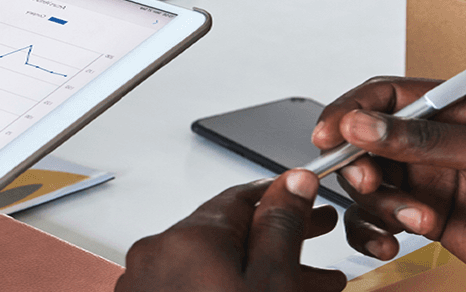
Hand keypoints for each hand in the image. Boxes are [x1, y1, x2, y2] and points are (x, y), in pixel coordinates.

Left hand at [115, 170, 346, 291]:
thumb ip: (281, 228)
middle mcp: (157, 256)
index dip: (282, 199)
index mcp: (187, 238)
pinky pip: (194, 291)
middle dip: (279, 242)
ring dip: (260, 273)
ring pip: (214, 268)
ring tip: (310, 289)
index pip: (242, 197)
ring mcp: (145, 287)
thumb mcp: (273, 285)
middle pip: (229, 235)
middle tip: (319, 244)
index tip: (310, 203)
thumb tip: (291, 184)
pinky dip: (229, 291)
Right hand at [313, 77, 465, 291]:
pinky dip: (376, 232)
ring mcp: (432, 180)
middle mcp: (440, 141)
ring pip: (372, 184)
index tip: (329, 133)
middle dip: (362, 164)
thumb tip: (366, 123)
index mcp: (459, 107)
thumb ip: (425, 138)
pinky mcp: (429, 218)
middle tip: (375, 184)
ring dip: (382, 205)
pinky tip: (395, 242)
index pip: (388, 95)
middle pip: (368, 140)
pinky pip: (381, 220)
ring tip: (418, 221)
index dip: (351, 110)